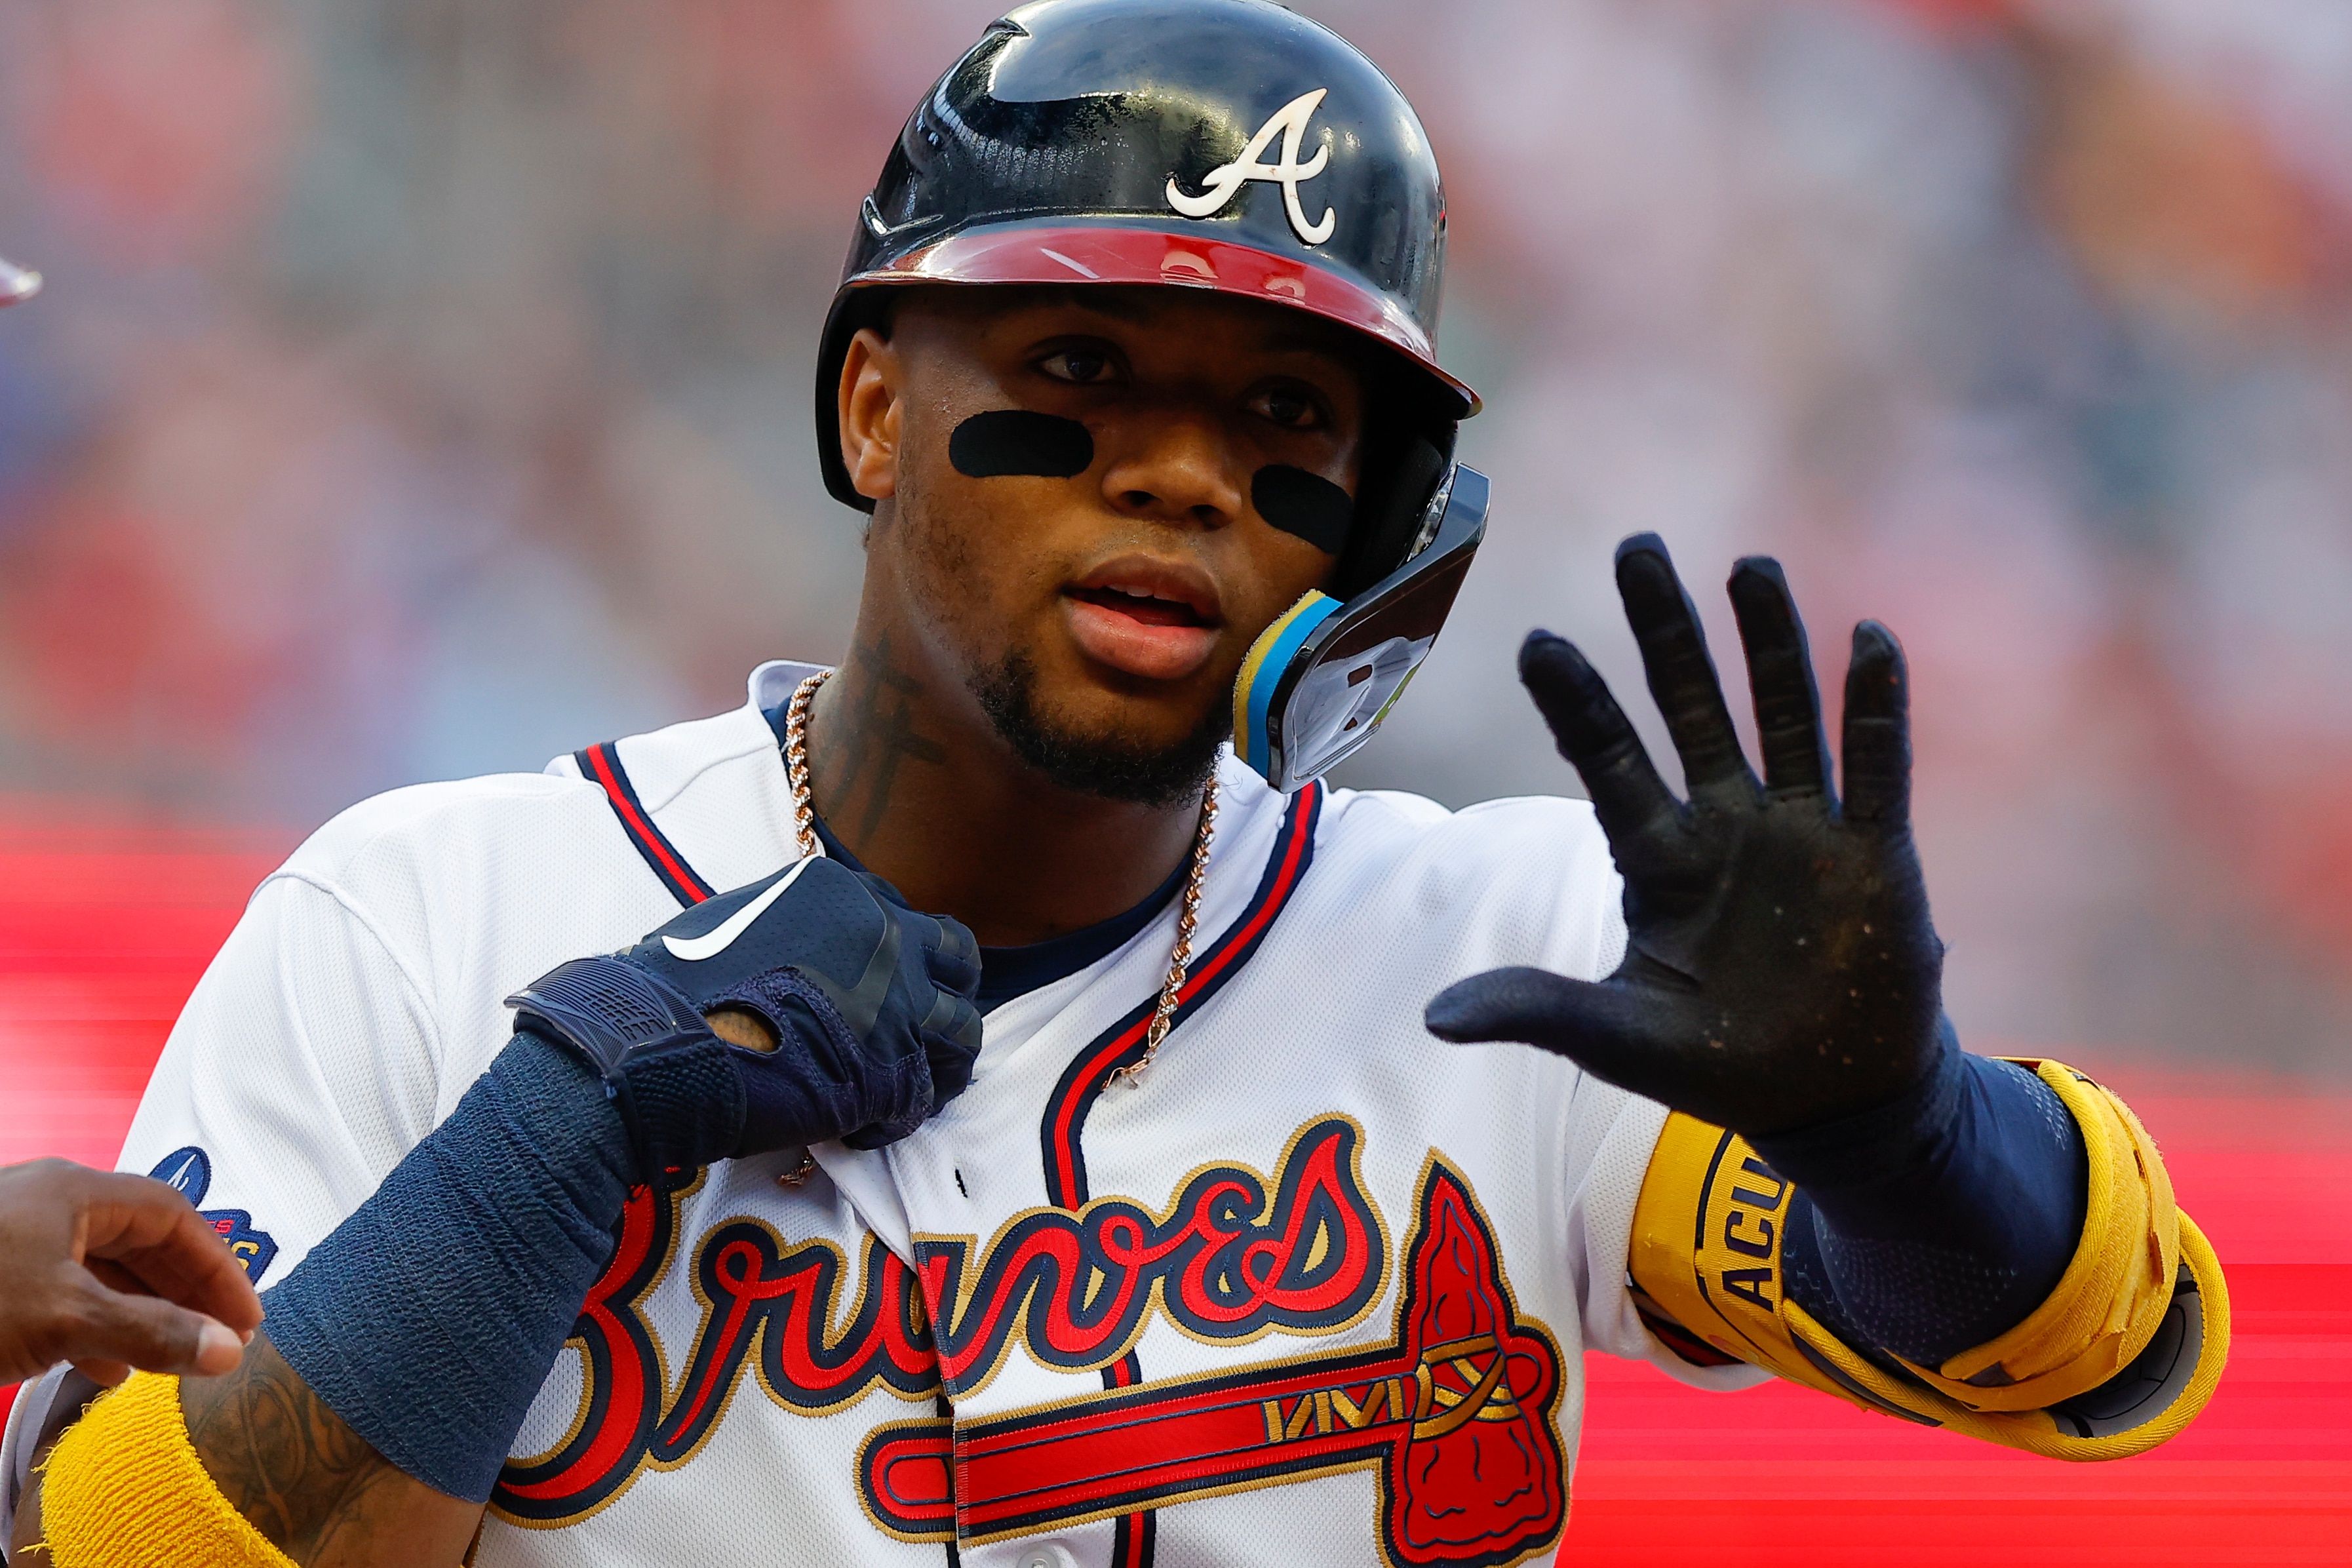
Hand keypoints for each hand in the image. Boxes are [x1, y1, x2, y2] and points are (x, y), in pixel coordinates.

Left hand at [0, 1159, 262, 1386]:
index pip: (173, 1217)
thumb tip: (225, 1351)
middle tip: (218, 1338)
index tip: (243, 1316)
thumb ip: (150, 1331)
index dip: (217, 1266)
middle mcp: (51, 1205)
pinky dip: (95, 1325)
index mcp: (75, 1192)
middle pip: (141, 1242)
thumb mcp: (65, 1316)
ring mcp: (19, 1238)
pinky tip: (106, 1364)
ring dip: (141, 1314)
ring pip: (101, 1272)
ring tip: (171, 1357)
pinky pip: (63, 1293)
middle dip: (185, 1293)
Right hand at [509, 855, 982, 1172]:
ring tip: (911, 1091)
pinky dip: (897, 1118)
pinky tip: (859, 1130)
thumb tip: (812, 956)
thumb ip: (798, 930)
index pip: (906, 917)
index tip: (891, 987)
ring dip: (940, 1064)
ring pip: (961, 1032)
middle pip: (958, 961)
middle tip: (926, 1033)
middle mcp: (884, 937)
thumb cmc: (673, 989)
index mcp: (843, 893)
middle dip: (948, 996)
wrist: (647, 1047)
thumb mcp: (742, 922)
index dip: (905, 958)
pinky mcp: (888, 1073)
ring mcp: (894, 1005)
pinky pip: (921, 1100)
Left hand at [1425, 535, 1943, 1138]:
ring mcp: (1800, 831)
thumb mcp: (1618, 1038)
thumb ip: (1538, 1010)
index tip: (1537, 639)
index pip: (1606, 762)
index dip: (1575, 702)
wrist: (1831, 1101)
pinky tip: (1868, 638)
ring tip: (1749, 566)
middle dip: (1665, 632)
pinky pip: (1876, 767)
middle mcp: (1724, 825)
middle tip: (1637, 548)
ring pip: (1781, 715)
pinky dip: (1873, 707)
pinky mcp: (1874, 853)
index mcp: (1657, 860)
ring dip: (1770, 643)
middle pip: (1688, 709)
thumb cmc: (1718, 1062)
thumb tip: (1434, 1017)